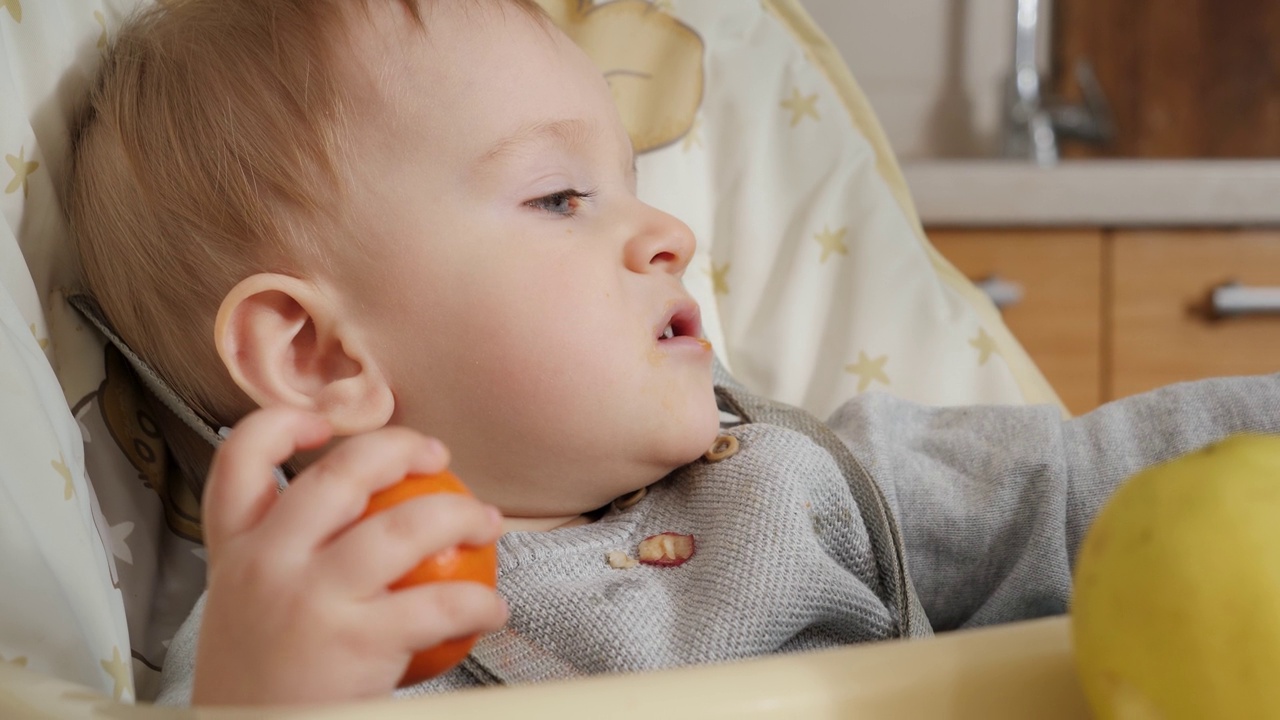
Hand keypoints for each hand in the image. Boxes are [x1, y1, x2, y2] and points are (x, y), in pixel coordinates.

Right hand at [192, 407, 507, 705]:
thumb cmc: (263, 681)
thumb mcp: (246, 605)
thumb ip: (286, 556)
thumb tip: (365, 510)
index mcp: (234, 549)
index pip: (240, 457)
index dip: (284, 423)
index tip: (324, 424)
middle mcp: (266, 563)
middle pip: (340, 473)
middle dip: (401, 447)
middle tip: (438, 455)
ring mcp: (309, 600)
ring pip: (403, 528)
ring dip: (461, 516)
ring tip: (487, 522)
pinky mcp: (355, 642)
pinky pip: (438, 605)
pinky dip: (478, 601)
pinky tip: (492, 608)